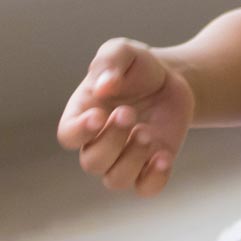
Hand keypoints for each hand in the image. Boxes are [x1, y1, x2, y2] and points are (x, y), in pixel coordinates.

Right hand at [55, 38, 192, 195]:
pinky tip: (164, 156)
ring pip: (115, 180)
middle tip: (130, 113)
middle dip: (112, 141)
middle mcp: (99, 142)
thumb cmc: (138, 66)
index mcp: (83, 115)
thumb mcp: (123, 52)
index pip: (68, 136)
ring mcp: (125, 157)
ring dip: (132, 160)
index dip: (80, 131)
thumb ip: (109, 63)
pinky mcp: (151, 165)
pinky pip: (146, 189)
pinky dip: (154, 179)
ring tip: (148, 133)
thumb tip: (103, 88)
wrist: (172, 79)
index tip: (99, 115)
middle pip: (92, 162)